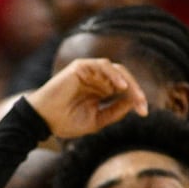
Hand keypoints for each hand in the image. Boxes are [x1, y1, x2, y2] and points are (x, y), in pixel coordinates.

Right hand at [26, 58, 148, 139]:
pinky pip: (102, 66)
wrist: (44, 120)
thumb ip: (115, 112)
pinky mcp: (81, 67)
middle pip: (124, 79)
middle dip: (136, 91)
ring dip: (127, 83)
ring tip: (133, 96)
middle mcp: (97, 80)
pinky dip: (113, 74)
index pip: (125, 90)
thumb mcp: (97, 121)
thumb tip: (133, 104)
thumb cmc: (66, 122)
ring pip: (116, 70)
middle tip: (143, 105)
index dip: (136, 99)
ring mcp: (89, 72)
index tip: (145, 113)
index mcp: (101, 91)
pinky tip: (120, 87)